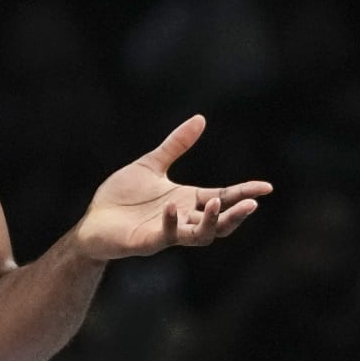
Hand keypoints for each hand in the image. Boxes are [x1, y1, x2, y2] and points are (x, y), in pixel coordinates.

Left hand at [74, 115, 270, 259]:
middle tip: (252, 204)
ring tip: (219, 203)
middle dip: (236, 214)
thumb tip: (201, 118)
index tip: (266, 187)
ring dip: (211, 222)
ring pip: (200, 236)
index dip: (244, 192)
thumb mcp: (151, 165)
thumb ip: (176, 145)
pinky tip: (172, 206)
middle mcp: (183, 219)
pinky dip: (172, 222)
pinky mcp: (147, 242)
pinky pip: (167, 235)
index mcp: (188, 200)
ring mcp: (167, 232)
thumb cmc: (121, 197)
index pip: (223, 197)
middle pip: (219, 222)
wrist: (93, 221)